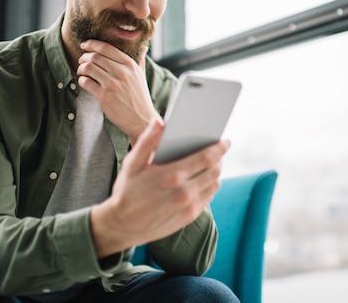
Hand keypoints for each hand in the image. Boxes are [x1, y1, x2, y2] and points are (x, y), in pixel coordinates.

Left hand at [77, 40, 158, 143]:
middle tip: (82, 61)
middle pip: (95, 56)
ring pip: (88, 67)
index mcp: (130, 65)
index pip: (106, 48)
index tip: (85, 45)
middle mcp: (122, 72)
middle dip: (84, 57)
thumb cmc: (140, 98)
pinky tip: (85, 83)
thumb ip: (140, 61)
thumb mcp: (142, 76)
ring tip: (82, 72)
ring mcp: (113, 84)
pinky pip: (86, 82)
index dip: (92, 44)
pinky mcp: (104, 96)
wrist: (141, 120)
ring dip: (81, 68)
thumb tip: (143, 46)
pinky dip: (81, 80)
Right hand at [89, 118, 228, 257]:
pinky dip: (210, 186)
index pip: (206, 157)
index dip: (219, 147)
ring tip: (213, 164)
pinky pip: (208, 198)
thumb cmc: (127, 191)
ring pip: (214, 184)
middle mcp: (184, 192)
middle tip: (220, 150)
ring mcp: (188, 207)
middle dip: (220, 158)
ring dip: (216, 172)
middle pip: (214, 170)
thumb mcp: (132, 164)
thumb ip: (147, 141)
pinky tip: (204, 180)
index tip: (225, 141)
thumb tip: (159, 121)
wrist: (122, 225)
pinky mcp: (189, 217)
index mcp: (172, 175)